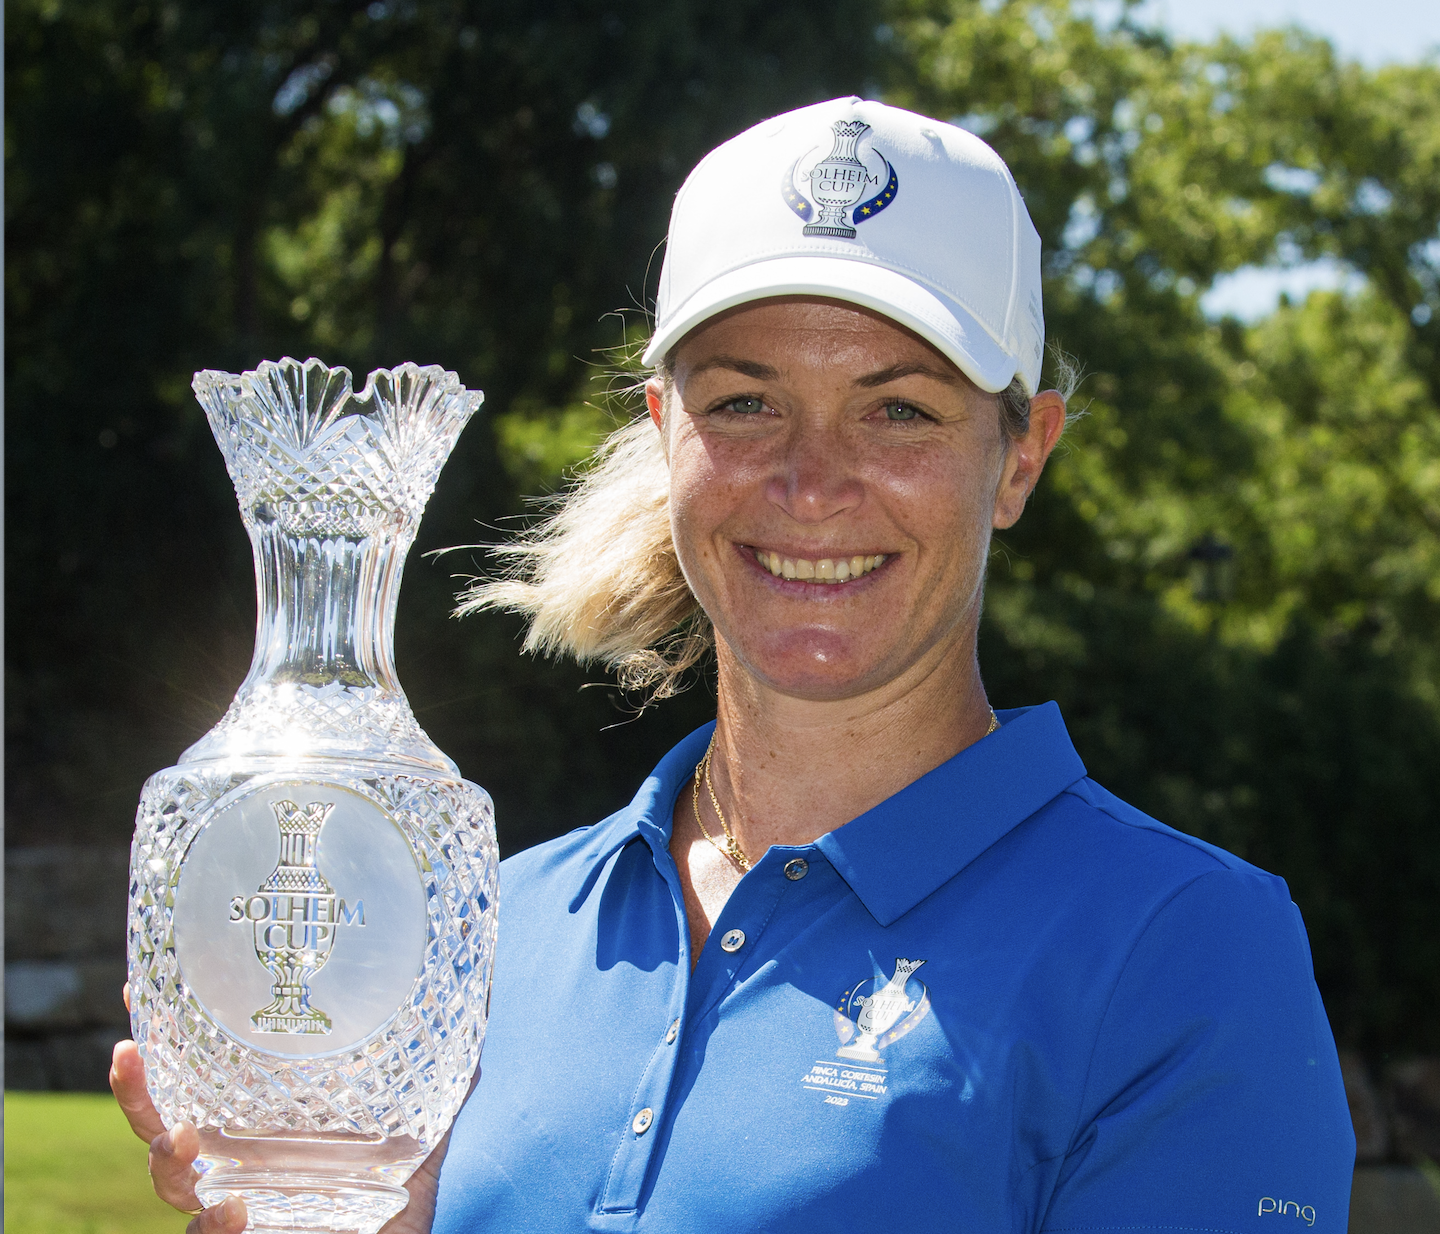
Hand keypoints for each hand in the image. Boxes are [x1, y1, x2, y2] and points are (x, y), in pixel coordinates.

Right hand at [112, 983, 455, 1233]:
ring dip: (166, 1157)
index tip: (137, 983)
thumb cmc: (398, 1192)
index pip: (199, 1073)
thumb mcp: (421, 1120)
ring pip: (171, 1183)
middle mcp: (237, 1162)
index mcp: (261, 1123)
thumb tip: (480, 993)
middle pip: (163, 1123)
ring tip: (182, 1136)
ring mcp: (235, 1204)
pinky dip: (211, 1226)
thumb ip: (444, 1065)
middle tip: (129, 1053)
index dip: (167, 1033)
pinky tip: (231, 1209)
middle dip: (137, 1092)